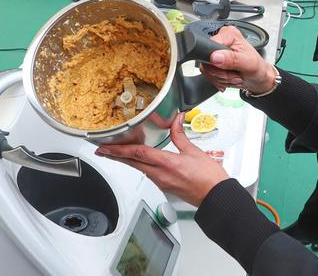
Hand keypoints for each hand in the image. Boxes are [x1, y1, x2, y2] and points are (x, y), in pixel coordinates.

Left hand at [95, 114, 228, 206]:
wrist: (215, 197)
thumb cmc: (209, 178)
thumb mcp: (194, 151)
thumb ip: (180, 135)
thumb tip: (176, 120)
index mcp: (168, 163)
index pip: (138, 154)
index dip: (119, 149)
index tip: (106, 146)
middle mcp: (161, 175)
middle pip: (132, 163)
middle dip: (115, 156)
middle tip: (102, 150)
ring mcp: (161, 182)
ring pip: (138, 169)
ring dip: (126, 161)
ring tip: (115, 153)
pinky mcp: (164, 186)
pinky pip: (147, 174)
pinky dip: (138, 166)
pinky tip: (137, 161)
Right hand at [200, 26, 275, 93]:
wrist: (259, 79)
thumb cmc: (258, 68)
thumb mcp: (249, 63)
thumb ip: (232, 59)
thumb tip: (215, 57)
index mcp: (229, 34)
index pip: (209, 47)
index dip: (216, 62)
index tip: (229, 67)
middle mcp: (221, 40)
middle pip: (206, 61)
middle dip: (221, 73)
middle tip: (234, 74)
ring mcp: (217, 52)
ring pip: (206, 69)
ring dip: (220, 78)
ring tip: (234, 76)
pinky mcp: (214, 61)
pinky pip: (207, 74)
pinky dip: (218, 80)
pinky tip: (229, 77)